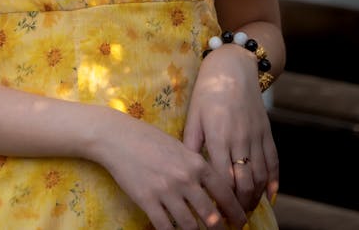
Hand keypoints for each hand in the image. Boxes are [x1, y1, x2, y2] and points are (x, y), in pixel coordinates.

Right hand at [90, 107, 247, 229]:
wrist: (118, 137)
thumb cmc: (148, 138)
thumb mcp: (178, 146)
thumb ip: (195, 165)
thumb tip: (211, 186)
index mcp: (195, 162)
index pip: (224, 192)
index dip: (235, 211)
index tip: (240, 222)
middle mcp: (184, 178)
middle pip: (210, 215)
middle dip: (220, 229)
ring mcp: (166, 191)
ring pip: (190, 226)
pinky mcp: (147, 201)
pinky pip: (166, 227)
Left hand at [183, 45, 278, 213]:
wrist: (234, 66)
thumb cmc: (208, 90)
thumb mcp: (194, 115)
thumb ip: (192, 143)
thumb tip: (186, 170)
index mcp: (219, 136)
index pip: (222, 179)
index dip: (221, 201)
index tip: (217, 216)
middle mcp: (240, 139)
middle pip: (244, 183)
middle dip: (239, 206)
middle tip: (233, 221)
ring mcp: (256, 136)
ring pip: (260, 176)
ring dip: (255, 198)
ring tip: (247, 211)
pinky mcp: (267, 132)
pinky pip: (273, 161)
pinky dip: (274, 181)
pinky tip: (270, 196)